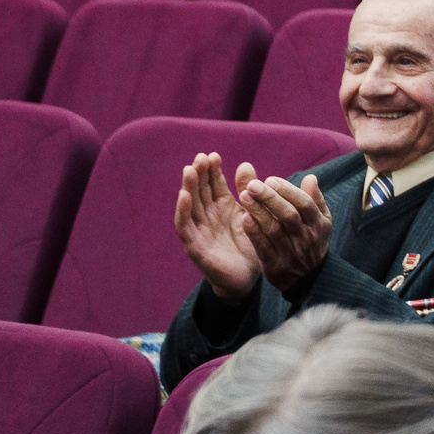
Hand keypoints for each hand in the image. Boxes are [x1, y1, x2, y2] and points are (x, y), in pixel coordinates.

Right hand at [174, 153, 261, 301]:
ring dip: (188, 187)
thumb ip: (248, 192)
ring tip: (189, 170)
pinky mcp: (195, 247)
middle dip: (199, 174)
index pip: (213, 184)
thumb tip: (245, 164)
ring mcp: (199, 230)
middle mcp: (207, 216)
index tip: (214, 155)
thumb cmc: (249, 244)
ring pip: (190, 205)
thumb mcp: (251, 214)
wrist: (248, 278)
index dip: (212, 170)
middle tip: (201, 157)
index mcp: (221, 206)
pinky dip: (182, 211)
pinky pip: (185, 227)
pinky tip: (184, 196)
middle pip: (199, 191)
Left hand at [234, 165, 329, 293]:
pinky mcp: (276, 266)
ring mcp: (291, 253)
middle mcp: (306, 238)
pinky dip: (255, 233)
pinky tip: (244, 219)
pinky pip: (264, 248)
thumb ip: (314, 200)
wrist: (310, 280)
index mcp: (318, 224)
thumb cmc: (312, 242)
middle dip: (270, 198)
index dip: (288, 191)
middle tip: (252, 185)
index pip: (305, 204)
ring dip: (259, 212)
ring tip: (243, 195)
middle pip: (289, 215)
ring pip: (274, 230)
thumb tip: (310, 178)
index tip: (270, 179)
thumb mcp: (320, 222)